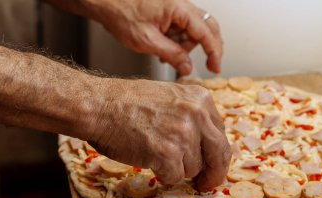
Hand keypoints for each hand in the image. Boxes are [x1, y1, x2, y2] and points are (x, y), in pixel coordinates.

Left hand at [86, 0, 222, 74]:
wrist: (105, 1)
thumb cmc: (121, 13)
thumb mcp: (147, 41)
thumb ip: (171, 55)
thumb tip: (188, 67)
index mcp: (178, 9)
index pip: (206, 33)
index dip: (214, 52)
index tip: (216, 67)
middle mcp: (181, 5)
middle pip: (206, 28)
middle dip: (206, 48)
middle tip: (208, 65)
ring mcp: (176, 8)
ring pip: (194, 30)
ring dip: (186, 46)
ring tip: (165, 54)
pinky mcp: (170, 12)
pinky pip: (182, 28)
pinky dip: (177, 40)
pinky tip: (164, 47)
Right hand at [87, 79, 230, 191]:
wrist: (100, 106)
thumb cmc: (128, 102)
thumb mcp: (171, 98)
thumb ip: (192, 118)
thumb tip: (206, 146)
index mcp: (201, 99)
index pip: (220, 134)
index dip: (215, 154)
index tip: (211, 164)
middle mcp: (197, 114)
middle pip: (219, 154)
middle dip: (214, 174)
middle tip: (206, 184)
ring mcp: (184, 134)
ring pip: (193, 168)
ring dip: (177, 168)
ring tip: (156, 153)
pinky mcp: (168, 153)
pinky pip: (175, 177)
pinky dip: (163, 174)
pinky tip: (150, 159)